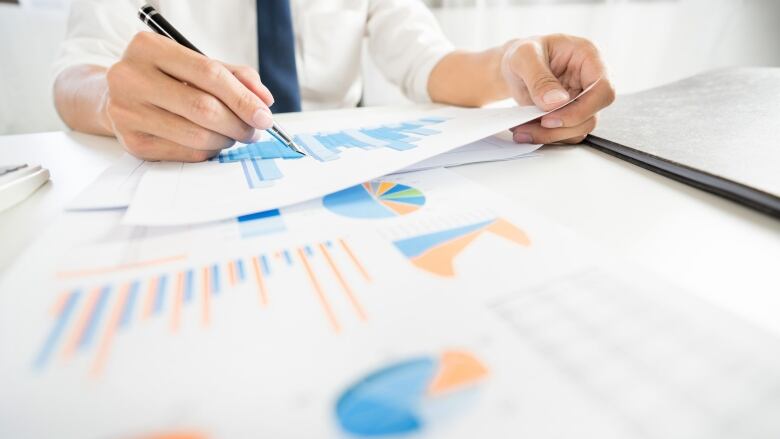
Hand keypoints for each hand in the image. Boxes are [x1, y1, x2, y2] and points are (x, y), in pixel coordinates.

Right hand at [102, 31, 274, 161]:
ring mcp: (127, 112)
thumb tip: (264, 100)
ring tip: (233, 134)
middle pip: (203, 108)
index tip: (265, 115)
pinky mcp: (132, 142)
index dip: (243, 98)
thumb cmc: (165, 78)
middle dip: (239, 124)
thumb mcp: (195, 65)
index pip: (209, 74)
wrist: (118, 97)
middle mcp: (131, 78)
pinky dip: (209, 150)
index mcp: (148, 48)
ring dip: (226, 139)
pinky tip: (211, 141)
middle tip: (254, 131)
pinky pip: (186, 153)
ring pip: (197, 135)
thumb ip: (234, 76)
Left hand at [501, 34, 614, 144]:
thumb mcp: (524, 56)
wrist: (514, 66)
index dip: (583, 109)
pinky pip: (565, 134)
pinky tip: (526, 130)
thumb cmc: (523, 53)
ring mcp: (581, 101)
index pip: (603, 89)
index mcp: (588, 58)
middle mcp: (589, 81)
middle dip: (561, 127)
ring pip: (579, 129)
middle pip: (592, 115)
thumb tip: (557, 101)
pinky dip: (545, 136)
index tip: (552, 117)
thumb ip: (539, 78)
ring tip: (522, 129)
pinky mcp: (569, 115)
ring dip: (551, 135)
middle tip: (532, 125)